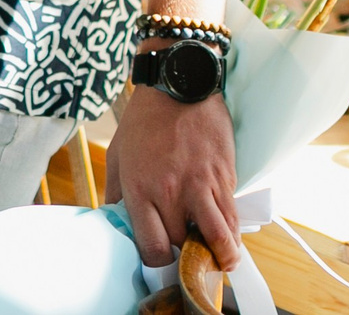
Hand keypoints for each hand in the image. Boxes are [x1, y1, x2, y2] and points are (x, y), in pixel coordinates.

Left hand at [107, 80, 240, 269]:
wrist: (180, 84)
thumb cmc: (145, 119)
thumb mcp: (118, 154)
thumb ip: (115, 193)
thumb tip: (116, 223)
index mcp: (139, 189)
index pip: (153, 248)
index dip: (159, 262)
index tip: (162, 259)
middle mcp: (170, 193)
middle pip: (183, 247)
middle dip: (185, 256)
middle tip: (187, 258)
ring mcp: (200, 186)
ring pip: (217, 239)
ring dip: (220, 258)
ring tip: (221, 264)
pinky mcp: (224, 177)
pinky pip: (231, 217)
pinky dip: (232, 235)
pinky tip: (230, 241)